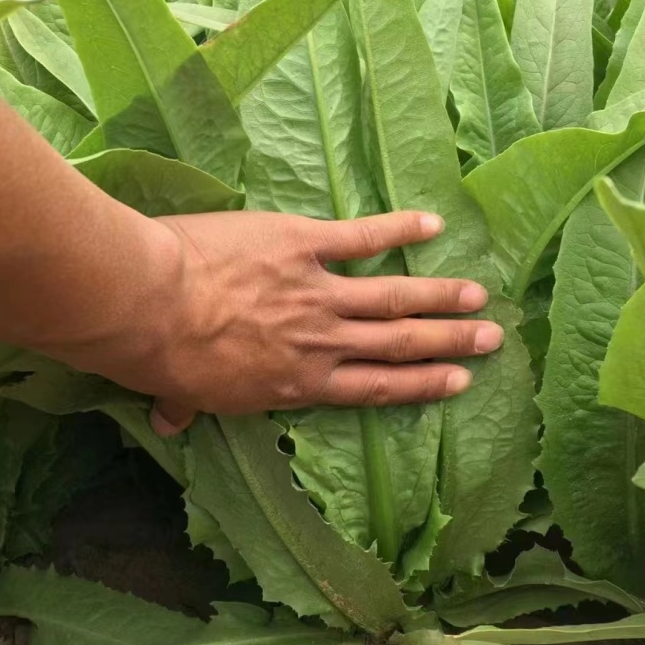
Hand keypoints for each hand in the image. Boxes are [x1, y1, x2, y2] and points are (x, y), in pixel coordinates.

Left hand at [135, 210, 502, 435]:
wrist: (153, 305)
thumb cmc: (163, 358)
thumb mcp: (183, 394)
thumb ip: (188, 408)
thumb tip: (171, 422)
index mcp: (298, 383)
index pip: (374, 388)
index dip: (420, 384)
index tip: (458, 381)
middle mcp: (322, 341)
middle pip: (400, 344)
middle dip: (449, 342)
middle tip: (492, 338)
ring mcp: (318, 291)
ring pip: (394, 296)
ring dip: (439, 295)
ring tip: (479, 294)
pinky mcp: (303, 242)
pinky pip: (360, 236)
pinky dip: (398, 229)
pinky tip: (431, 222)